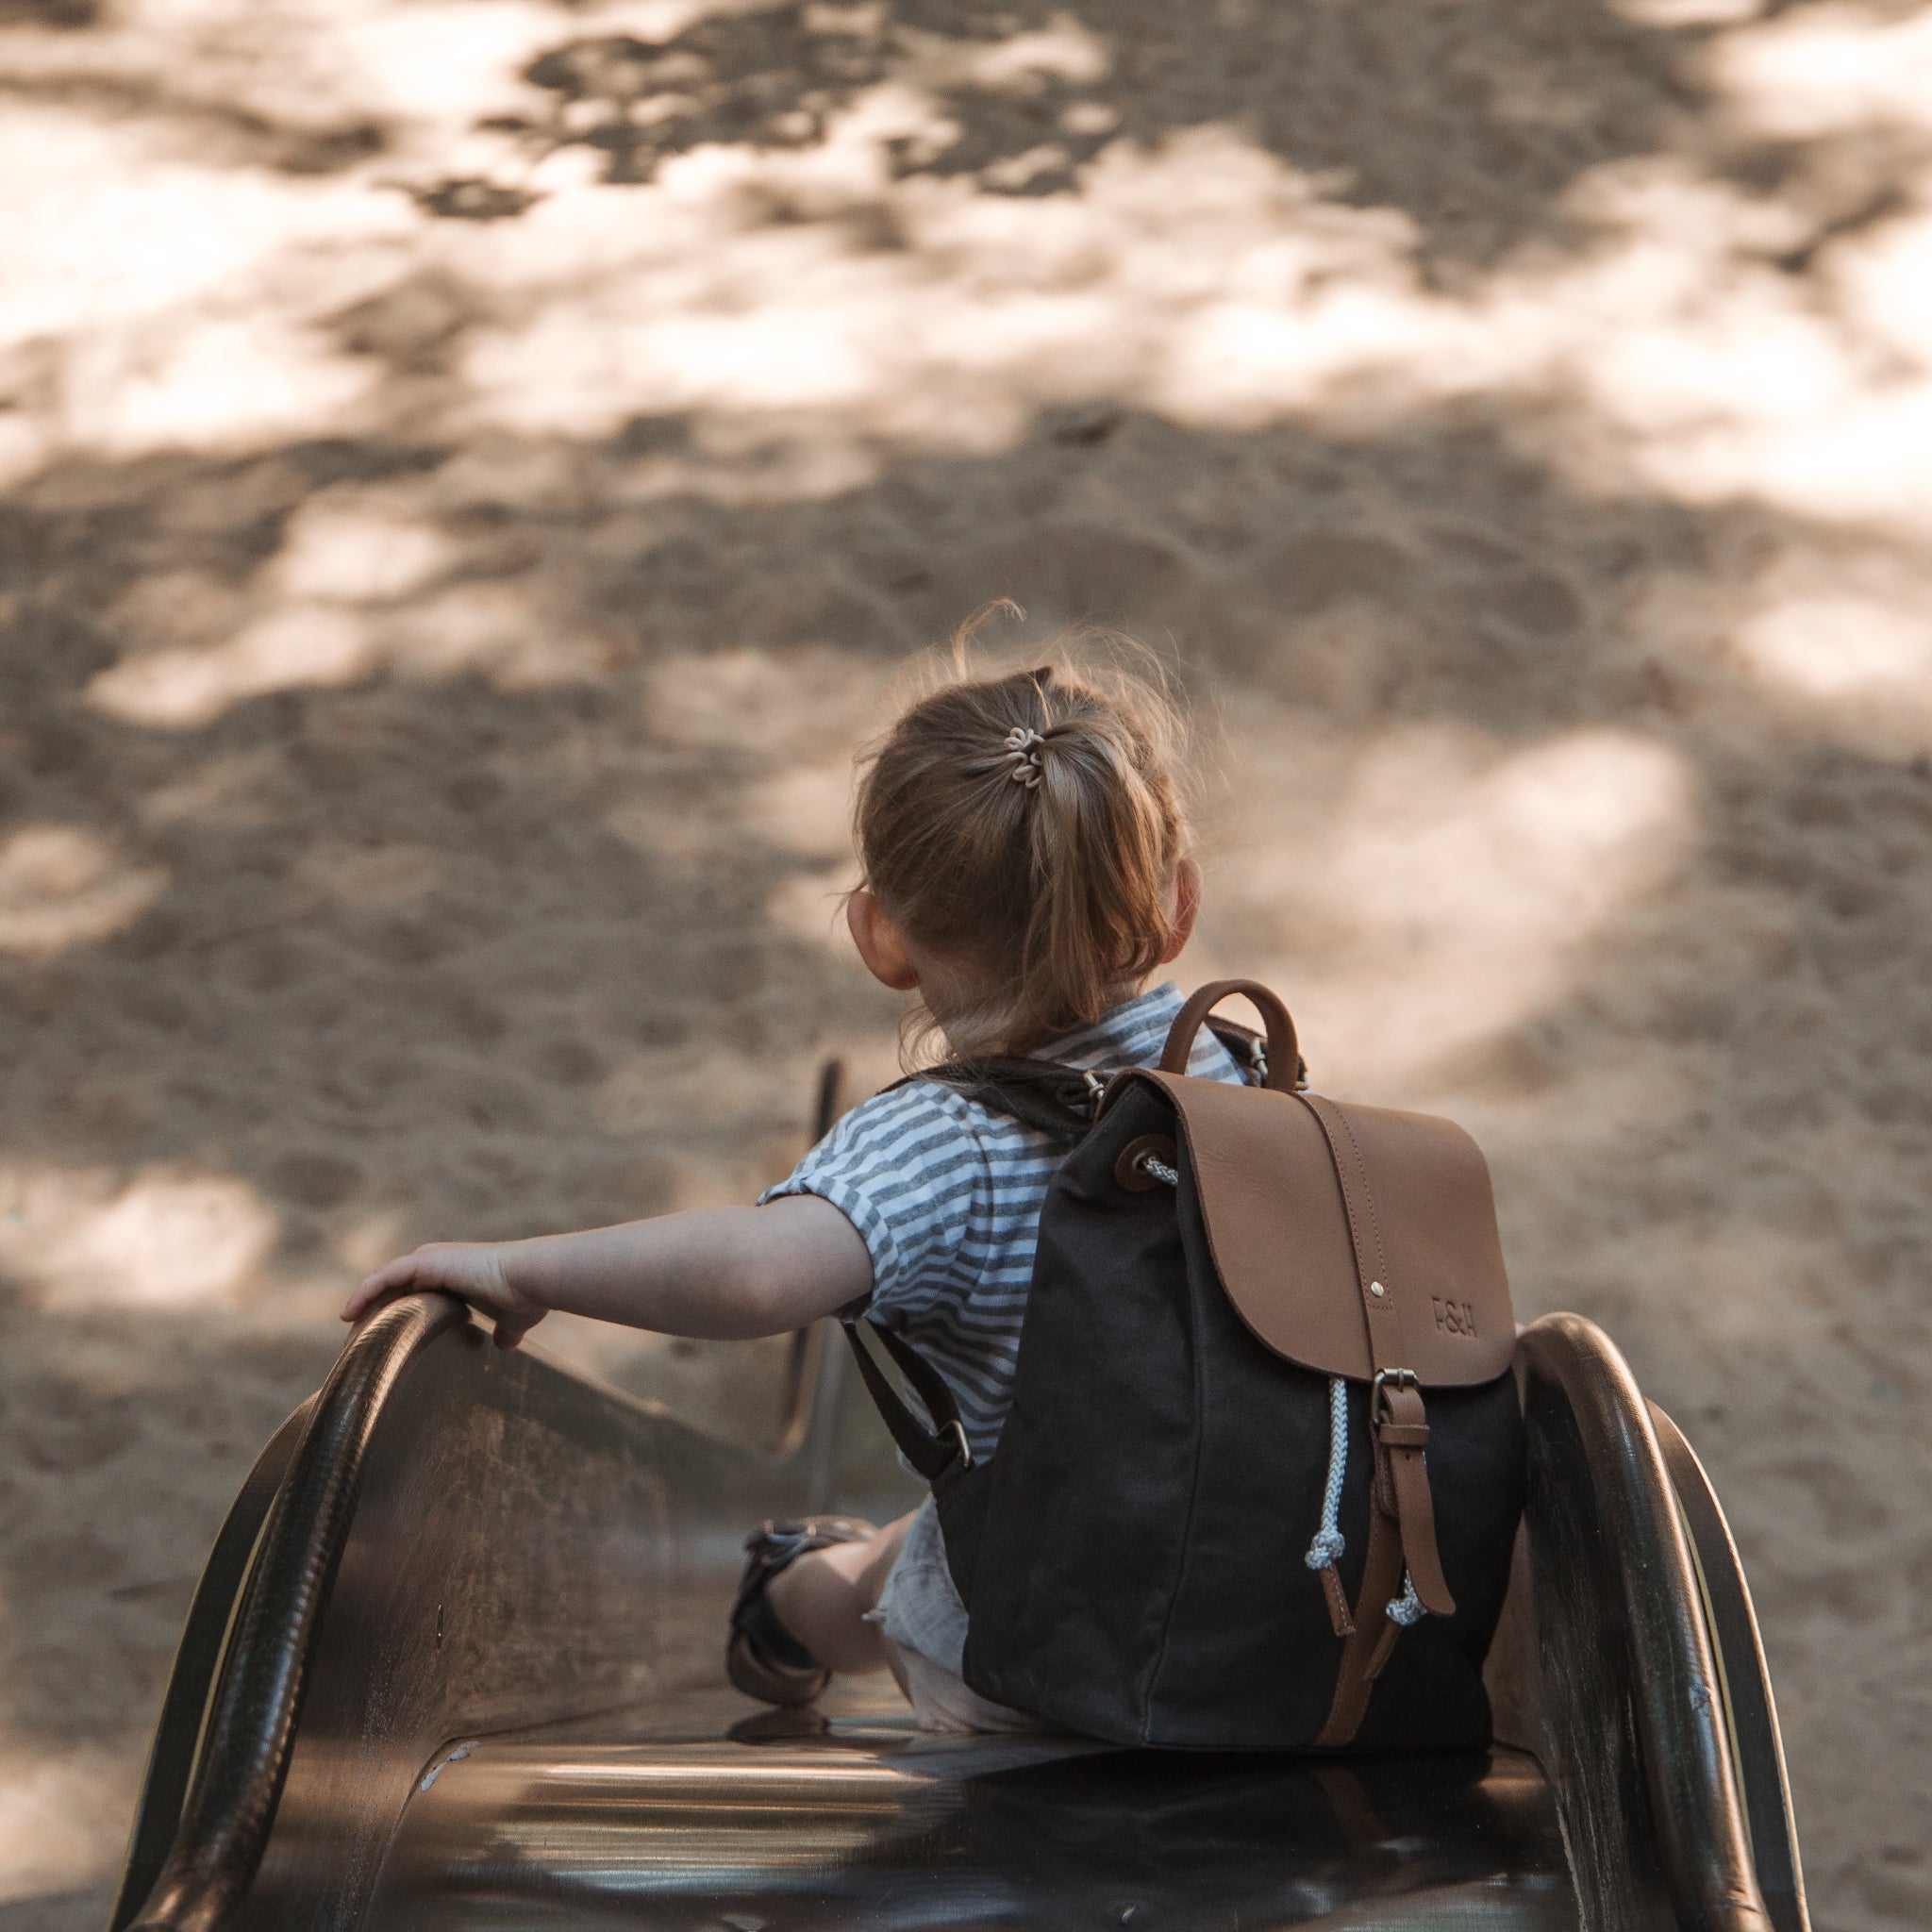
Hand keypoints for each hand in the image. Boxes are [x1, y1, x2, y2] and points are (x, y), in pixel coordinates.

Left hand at [341, 1241, 545, 1348]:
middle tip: (356, 1344)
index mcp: (453, 1275)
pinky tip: (348, 1313)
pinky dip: (364, 1292)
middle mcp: (437, 1263)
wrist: (531, 1280)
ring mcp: (430, 1259)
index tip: (377, 1341)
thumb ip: (505, 1332)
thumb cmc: (526, 1298)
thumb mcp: (512, 1320)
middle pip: (392, 1288)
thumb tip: (505, 1346)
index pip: (411, 1294)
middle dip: (373, 1314)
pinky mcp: (427, 1261)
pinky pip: (384, 1277)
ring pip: (384, 1283)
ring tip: (347, 1333)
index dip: (392, 1315)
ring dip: (363, 1305)